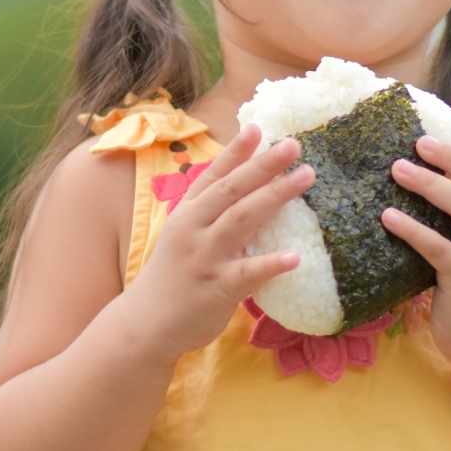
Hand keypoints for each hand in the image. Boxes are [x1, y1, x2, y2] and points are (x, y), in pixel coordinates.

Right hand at [121, 124, 310, 359]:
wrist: (145, 323)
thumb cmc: (174, 275)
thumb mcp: (185, 235)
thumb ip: (211, 211)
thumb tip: (248, 184)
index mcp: (188, 213)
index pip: (214, 175)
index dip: (235, 151)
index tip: (257, 127)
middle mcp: (194, 229)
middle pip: (232, 190)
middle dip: (263, 164)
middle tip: (293, 144)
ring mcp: (205, 257)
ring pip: (242, 219)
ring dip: (275, 195)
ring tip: (305, 177)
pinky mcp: (217, 288)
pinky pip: (248, 273)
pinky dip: (271, 263)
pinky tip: (296, 257)